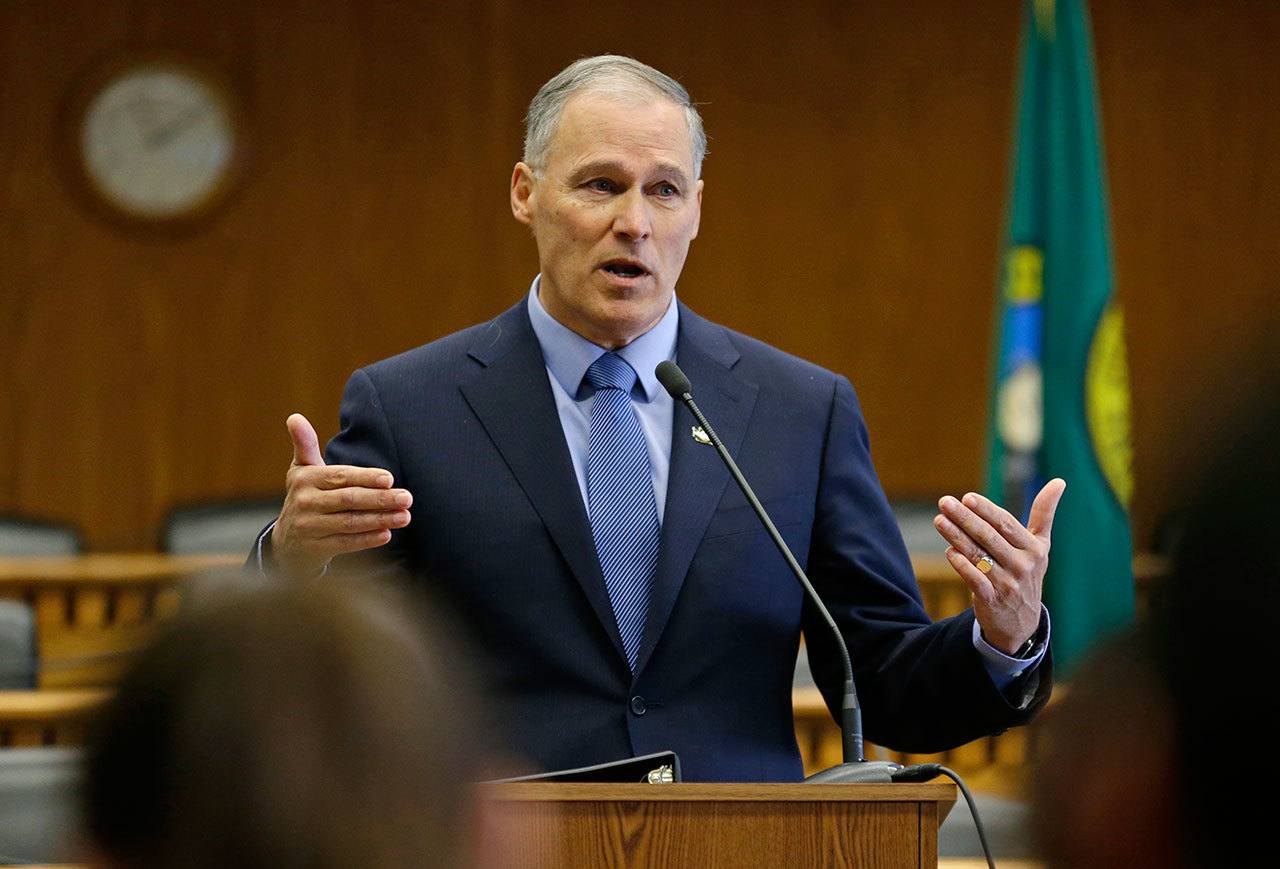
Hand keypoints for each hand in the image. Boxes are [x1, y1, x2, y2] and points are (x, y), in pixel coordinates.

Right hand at [270, 413, 411, 576]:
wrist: (287, 543)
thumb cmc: (305, 497)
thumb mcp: (301, 470)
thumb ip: (305, 444)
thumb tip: (295, 417)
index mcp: (306, 479)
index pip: (340, 477)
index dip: (366, 478)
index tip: (390, 479)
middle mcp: (305, 502)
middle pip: (348, 499)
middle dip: (380, 499)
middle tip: (407, 498)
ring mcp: (310, 526)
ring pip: (350, 522)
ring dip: (380, 519)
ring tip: (405, 516)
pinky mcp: (316, 548)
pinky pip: (346, 543)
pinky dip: (367, 540)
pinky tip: (387, 534)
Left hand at [932, 479, 1065, 653]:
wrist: (1022, 622)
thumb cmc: (1027, 573)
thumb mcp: (1041, 545)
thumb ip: (1044, 514)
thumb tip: (1059, 480)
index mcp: (1034, 549)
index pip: (1006, 524)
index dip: (986, 510)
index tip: (967, 497)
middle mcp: (1022, 565)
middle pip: (989, 537)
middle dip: (965, 518)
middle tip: (945, 502)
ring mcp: (1007, 584)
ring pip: (978, 555)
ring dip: (956, 536)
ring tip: (939, 520)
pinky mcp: (992, 600)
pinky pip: (974, 580)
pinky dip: (961, 565)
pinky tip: (948, 551)